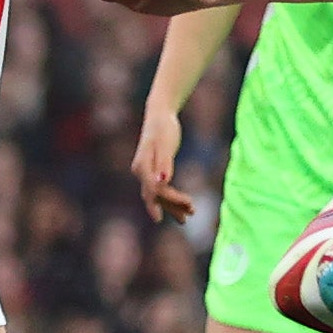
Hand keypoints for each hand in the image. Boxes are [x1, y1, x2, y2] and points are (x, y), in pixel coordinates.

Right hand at [131, 102, 194, 224]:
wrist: (159, 116)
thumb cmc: (163, 128)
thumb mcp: (165, 145)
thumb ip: (164, 163)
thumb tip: (162, 182)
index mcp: (142, 166)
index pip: (156, 190)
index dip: (172, 199)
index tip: (189, 205)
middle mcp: (140, 172)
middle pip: (155, 196)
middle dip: (172, 206)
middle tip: (191, 212)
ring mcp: (145, 173)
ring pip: (157, 195)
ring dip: (172, 206)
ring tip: (188, 216)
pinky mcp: (152, 172)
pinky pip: (160, 190)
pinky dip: (171, 199)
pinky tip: (183, 208)